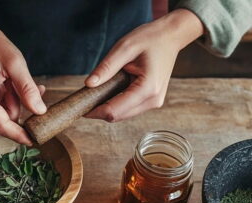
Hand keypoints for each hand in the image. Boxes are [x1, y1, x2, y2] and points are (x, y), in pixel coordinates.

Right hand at [0, 0, 45, 144]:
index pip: (2, 125)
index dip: (20, 134)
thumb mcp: (15, 62)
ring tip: (17, 80)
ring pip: (3, 118)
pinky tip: (13, 85)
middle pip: (3, 124)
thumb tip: (40, 112)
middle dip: (21, 110)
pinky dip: (10, 101)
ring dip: (16, 103)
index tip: (37, 140)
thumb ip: (27, 88)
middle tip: (36, 89)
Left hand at [85, 9, 203, 121]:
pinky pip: (128, 109)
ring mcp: (154, 103)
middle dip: (100, 110)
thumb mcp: (125, 47)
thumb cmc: (150, 38)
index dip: (95, 111)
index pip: (115, 111)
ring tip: (100, 90)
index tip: (81, 107)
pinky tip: (112, 90)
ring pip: (122, 115)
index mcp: (148, 88)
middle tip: (86, 97)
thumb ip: (107, 67)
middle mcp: (153, 100)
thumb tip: (89, 85)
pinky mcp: (152, 102)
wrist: (170, 37)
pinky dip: (117, 103)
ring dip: (108, 107)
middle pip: (118, 116)